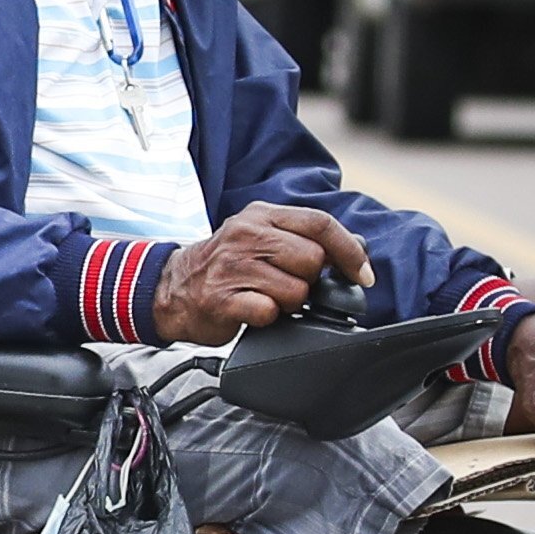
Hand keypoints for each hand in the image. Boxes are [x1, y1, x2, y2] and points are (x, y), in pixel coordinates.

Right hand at [152, 203, 369, 341]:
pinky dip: (269, 318)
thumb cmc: (225, 265)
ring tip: (268, 297)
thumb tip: (355, 249)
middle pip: (313, 260)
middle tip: (289, 284)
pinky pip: (270, 312)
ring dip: (290, 303)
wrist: (171, 288)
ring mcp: (233, 266)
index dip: (350, 251)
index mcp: (261, 215)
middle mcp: (247, 235)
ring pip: (296, 290)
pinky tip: (253, 310)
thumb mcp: (259, 236)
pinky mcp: (223, 299)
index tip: (363, 274)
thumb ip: (301, 237)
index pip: (321, 224)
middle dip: (310, 281)